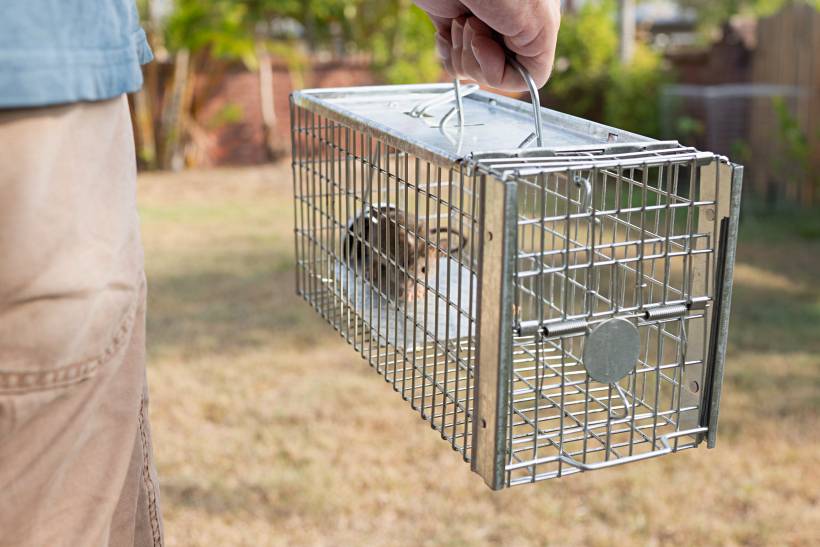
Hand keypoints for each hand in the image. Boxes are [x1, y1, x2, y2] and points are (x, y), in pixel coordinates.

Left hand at [414, 0, 560, 90]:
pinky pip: (452, 58)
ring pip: (471, 68)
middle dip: (478, 58)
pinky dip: (445, 49)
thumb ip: (538, 52)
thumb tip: (532, 79)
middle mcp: (511, 27)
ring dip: (460, 50)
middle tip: (474, 23)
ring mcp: (482, 25)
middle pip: (497, 74)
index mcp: (536, 24)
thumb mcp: (531, 17)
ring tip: (461, 17)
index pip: (531, 74)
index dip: (504, 72)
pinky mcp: (454, 21)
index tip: (487, 46)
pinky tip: (446, 27)